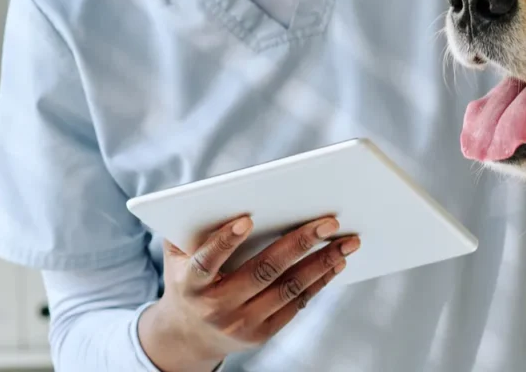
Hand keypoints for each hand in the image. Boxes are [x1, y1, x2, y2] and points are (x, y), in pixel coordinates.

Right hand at [138, 215, 359, 370]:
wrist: (188, 336)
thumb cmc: (187, 278)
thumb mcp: (178, 254)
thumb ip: (190, 225)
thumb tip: (220, 190)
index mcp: (189, 284)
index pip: (205, 262)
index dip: (224, 242)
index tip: (247, 218)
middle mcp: (215, 307)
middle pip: (263, 272)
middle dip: (299, 244)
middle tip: (329, 221)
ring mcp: (241, 323)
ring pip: (288, 289)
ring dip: (322, 263)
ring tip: (348, 241)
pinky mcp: (262, 333)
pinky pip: (296, 304)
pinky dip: (319, 281)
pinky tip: (337, 262)